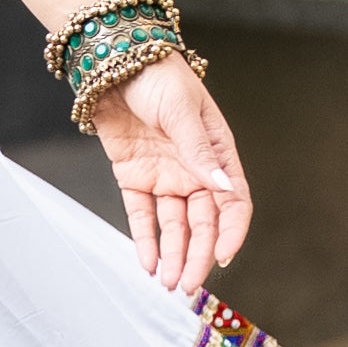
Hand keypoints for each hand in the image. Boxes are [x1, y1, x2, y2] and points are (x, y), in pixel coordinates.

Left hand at [85, 52, 251, 291]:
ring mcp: (164, 177)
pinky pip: (142, 215)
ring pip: (172, 226)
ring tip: (168, 284)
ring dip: (172, 255)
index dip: (231, 232)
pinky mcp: (134, 178)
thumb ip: (199, 151)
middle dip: (196, 256)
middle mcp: (194, 172)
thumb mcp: (183, 110)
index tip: (222, 256)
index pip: (233, 203)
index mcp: (218, 154)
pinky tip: (146, 264)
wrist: (114, 61)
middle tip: (187, 285)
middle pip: (202, 223)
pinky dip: (144, 240)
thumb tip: (223, 188)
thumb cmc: (159, 77)